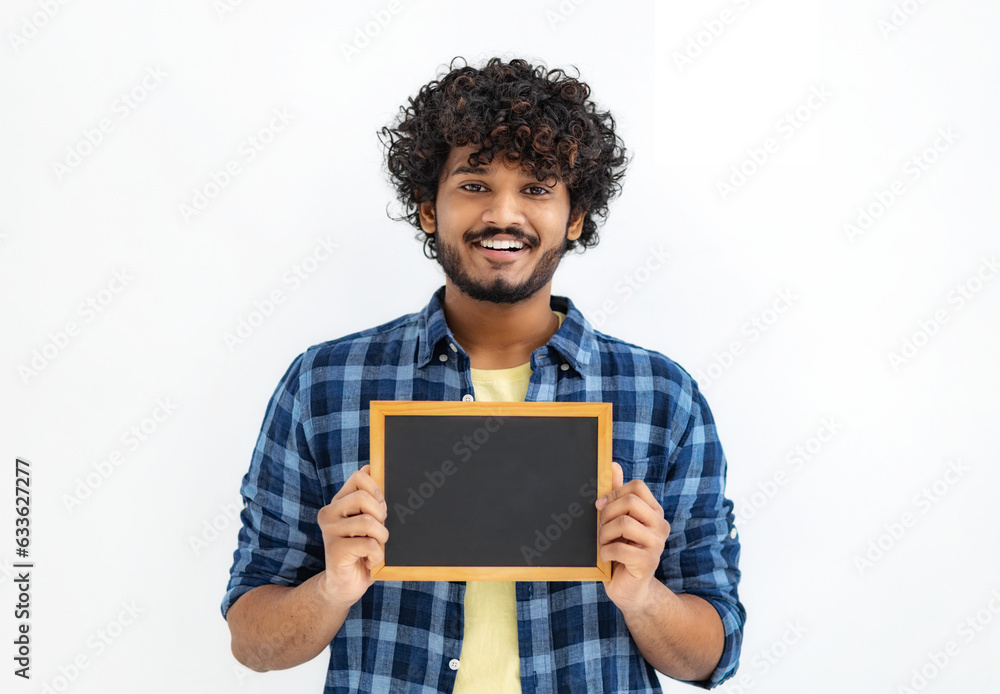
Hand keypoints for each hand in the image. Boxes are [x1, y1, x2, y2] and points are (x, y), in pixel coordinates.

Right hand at [316, 464, 388, 607]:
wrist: (347, 585)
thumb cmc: (363, 550)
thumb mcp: (369, 520)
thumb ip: (369, 497)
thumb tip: (370, 467)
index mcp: (339, 501)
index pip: (360, 477)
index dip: (378, 491)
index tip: (380, 509)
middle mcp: (329, 513)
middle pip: (364, 497)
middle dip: (381, 516)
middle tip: (378, 532)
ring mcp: (329, 532)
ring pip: (368, 522)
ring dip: (381, 538)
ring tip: (375, 548)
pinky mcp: (335, 550)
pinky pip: (369, 544)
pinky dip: (377, 555)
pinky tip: (369, 561)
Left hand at [595, 461, 670, 613]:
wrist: (628, 589)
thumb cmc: (620, 552)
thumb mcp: (616, 521)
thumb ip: (616, 494)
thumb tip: (614, 465)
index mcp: (654, 512)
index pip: (637, 487)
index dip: (614, 492)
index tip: (600, 505)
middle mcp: (660, 525)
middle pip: (631, 502)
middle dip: (607, 513)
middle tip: (600, 527)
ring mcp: (657, 544)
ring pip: (624, 523)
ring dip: (604, 534)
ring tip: (603, 543)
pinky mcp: (648, 562)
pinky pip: (620, 548)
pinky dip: (605, 552)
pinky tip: (606, 558)